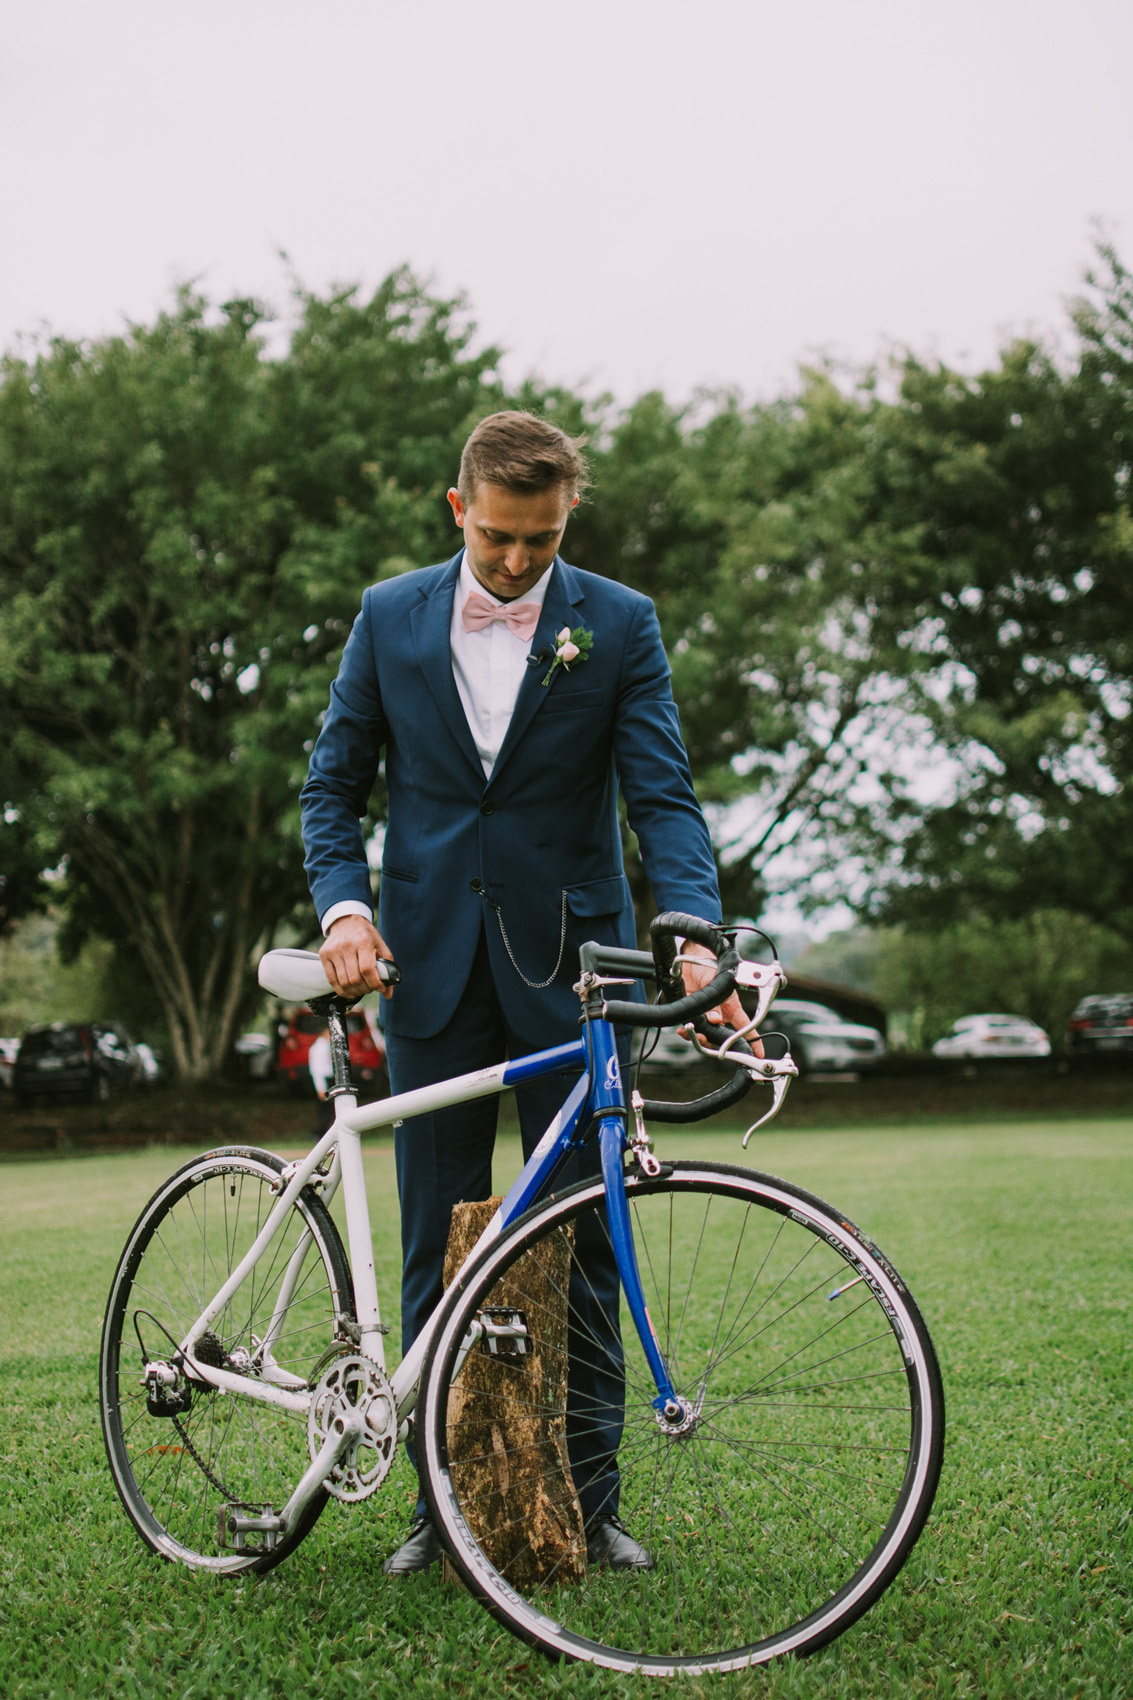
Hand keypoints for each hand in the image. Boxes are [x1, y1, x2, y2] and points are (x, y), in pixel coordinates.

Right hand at [319, 914, 395, 998]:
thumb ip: (388, 969)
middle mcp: (346, 946)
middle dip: (366, 989)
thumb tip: (388, 993)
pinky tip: (350, 991)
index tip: (380, 988)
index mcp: (363, 942)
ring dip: (355, 991)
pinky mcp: (324, 955)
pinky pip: (332, 980)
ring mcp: (333, 951)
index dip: (375, 984)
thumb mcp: (381, 946)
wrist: (346, 921)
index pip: (367, 970)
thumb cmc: (366, 936)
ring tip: (361, 989)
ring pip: (343, 982)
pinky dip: (342, 991)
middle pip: (355, 979)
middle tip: (370, 988)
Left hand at [679, 942, 763, 1057]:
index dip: (753, 1041)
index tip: (759, 1053)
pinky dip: (686, 1033)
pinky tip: (682, 1030)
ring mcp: (706, 1015)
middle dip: (715, 1043)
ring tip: (692, 1033)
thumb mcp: (716, 983)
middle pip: (722, 1036)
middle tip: (706, 1040)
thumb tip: (715, 1020)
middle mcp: (720, 1014)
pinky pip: (691, 1029)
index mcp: (732, 1007)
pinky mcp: (692, 1013)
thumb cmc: (709, 967)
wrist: (691, 960)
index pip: (745, 1026)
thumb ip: (716, 1003)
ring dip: (699, 1038)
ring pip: (706, 1035)